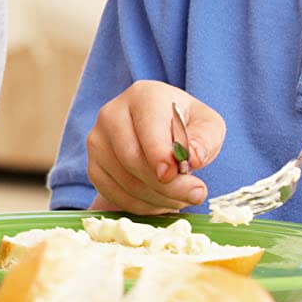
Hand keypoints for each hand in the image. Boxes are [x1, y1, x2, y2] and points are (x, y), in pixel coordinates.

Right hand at [84, 80, 223, 212]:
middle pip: (132, 158)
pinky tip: (161, 199)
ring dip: (159, 198)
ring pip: (125, 181)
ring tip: (182, 196)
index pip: (147, 127)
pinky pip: (114, 195)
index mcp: (143, 96)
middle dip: (166, 185)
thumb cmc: (185, 126)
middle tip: (195, 195)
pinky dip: (142, 205)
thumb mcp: (208, 125)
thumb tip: (192, 158)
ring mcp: (97, 140)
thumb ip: (205, 139)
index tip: (175, 174)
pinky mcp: (93, 166)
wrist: (159, 133)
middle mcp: (112, 114)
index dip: (159, 154)